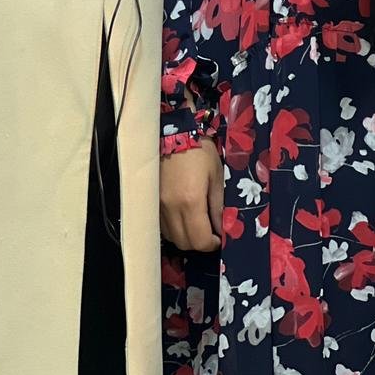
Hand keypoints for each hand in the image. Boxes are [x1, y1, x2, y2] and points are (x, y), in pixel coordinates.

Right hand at [160, 138, 223, 252]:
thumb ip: (219, 205)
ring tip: (196, 223)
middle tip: (209, 232)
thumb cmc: (199, 150)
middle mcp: (171, 208)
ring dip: (186, 237)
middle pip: (185, 243)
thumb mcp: (216, 175)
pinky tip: (182, 215)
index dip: (212, 244)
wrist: (173, 130)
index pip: (200, 240)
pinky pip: (162, 226)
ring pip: (172, 237)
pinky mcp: (152, 200)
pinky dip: (174, 228)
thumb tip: (222, 228)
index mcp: (191, 201)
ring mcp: (158, 205)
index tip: (219, 237)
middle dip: (200, 243)